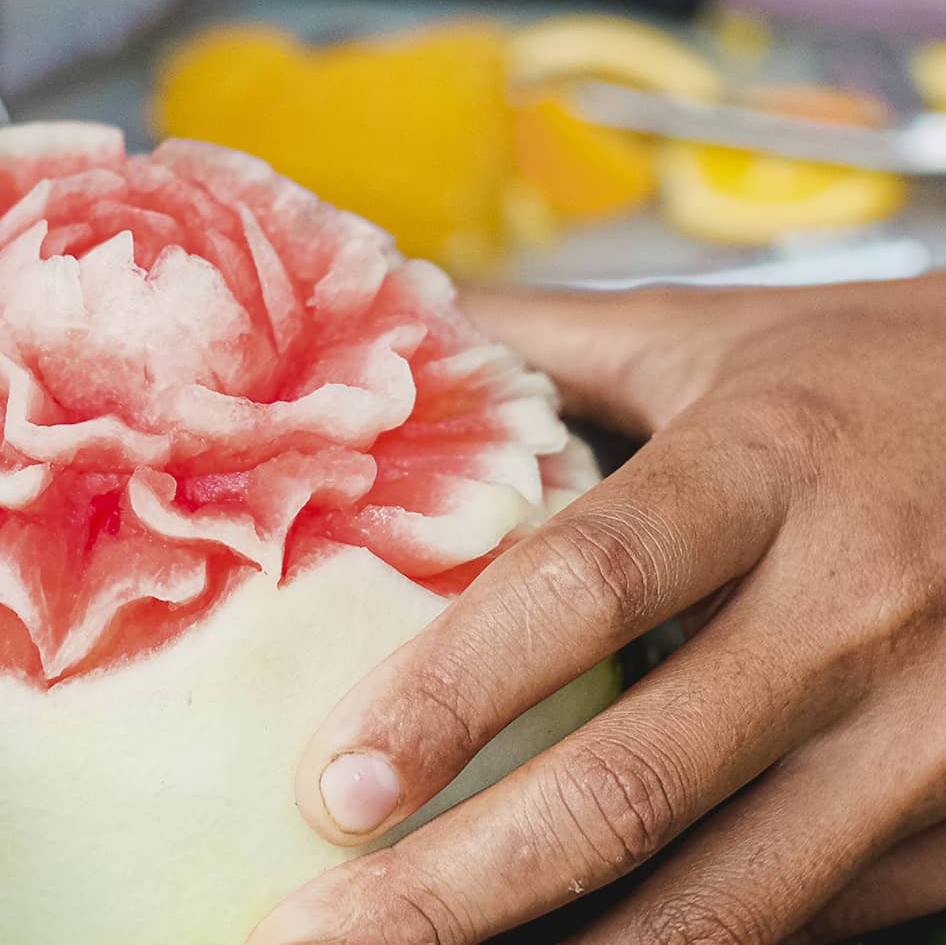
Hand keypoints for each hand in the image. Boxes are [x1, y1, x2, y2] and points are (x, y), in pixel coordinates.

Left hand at [249, 277, 945, 944]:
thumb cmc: (867, 376)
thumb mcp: (710, 336)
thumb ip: (547, 341)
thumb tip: (393, 316)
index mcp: (762, 469)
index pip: (588, 586)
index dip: (453, 690)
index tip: (330, 779)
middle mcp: (847, 614)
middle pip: (634, 783)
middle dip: (459, 882)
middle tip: (313, 932)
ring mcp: (920, 742)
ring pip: (722, 902)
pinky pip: (797, 918)